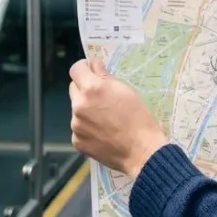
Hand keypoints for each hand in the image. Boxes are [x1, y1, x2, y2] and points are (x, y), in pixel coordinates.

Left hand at [69, 58, 167, 177]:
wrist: (142, 151)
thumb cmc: (139, 118)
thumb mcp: (126, 90)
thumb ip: (105, 76)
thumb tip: (94, 66)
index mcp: (91, 89)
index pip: (76, 69)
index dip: (85, 68)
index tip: (93, 72)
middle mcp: (79, 105)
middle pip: (74, 88)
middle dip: (86, 89)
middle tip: (103, 97)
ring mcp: (76, 125)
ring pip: (77, 109)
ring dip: (87, 110)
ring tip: (107, 119)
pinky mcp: (77, 141)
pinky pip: (79, 128)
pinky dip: (88, 128)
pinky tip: (104, 133)